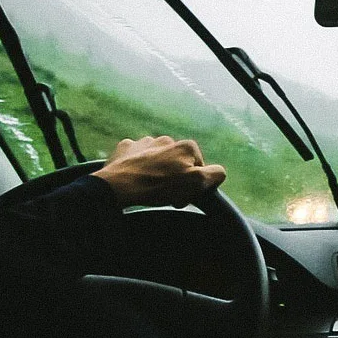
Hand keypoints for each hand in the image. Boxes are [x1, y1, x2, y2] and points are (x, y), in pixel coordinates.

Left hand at [91, 136, 225, 207]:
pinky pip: (137, 157)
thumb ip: (215, 174)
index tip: (183, 197)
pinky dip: (138, 167)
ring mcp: (145, 142)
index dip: (194, 185)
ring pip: (158, 160)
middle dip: (175, 178)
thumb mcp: (196, 183)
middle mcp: (167, 139)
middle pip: (179, 163)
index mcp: (187, 146)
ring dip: (157, 172)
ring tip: (149, 188)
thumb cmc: (159, 186)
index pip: (200, 168)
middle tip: (166, 196)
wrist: (118, 186)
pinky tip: (135, 178)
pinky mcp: (127, 148)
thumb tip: (219, 171)